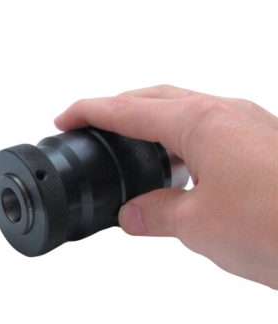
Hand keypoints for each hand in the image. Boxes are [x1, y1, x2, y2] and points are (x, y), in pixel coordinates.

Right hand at [55, 85, 277, 288]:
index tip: (65, 115)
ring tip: (129, 147)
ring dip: (153, 125)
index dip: (90, 111)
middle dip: (119, 107)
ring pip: (186, 113)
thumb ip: (155, 213)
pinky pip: (211, 132)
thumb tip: (133, 213)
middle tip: (91, 122)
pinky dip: (183, 144)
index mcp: (202, 122)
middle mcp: (228, 113)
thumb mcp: (196, 225)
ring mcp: (251, 127)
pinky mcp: (265, 146)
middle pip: (158, 98)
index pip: (129, 109)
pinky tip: (179, 170)